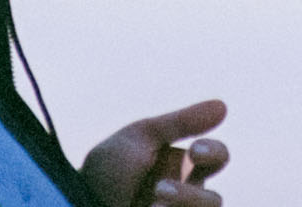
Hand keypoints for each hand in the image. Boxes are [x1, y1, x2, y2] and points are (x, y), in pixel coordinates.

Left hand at [80, 99, 228, 206]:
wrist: (77, 202)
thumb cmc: (106, 171)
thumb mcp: (141, 138)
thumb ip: (181, 123)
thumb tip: (224, 105)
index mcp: (182, 167)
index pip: (216, 157)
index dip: (214, 152)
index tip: (194, 150)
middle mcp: (183, 197)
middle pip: (214, 201)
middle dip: (191, 196)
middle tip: (160, 189)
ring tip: (149, 202)